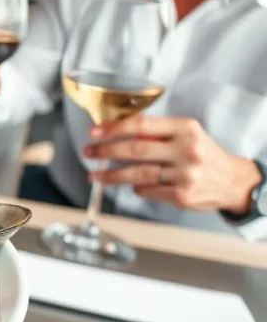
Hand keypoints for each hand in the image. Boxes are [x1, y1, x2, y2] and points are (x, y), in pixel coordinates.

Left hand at [84, 115, 262, 212]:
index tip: (94, 132)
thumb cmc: (202, 154)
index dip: (113, 129)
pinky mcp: (183, 195)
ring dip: (111, 175)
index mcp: (185, 128)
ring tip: (95, 175)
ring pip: (137, 174)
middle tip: (88, 152)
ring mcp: (185, 174)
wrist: (232, 181)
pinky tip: (129, 185)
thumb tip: (114, 131)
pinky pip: (147, 190)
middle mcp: (186, 150)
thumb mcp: (186, 134)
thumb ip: (156, 133)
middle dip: (105, 151)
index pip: (141, 126)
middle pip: (135, 150)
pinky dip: (135, 188)